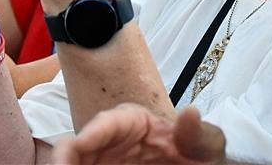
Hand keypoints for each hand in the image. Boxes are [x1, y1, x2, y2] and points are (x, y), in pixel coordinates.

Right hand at [53, 105, 226, 164]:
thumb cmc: (199, 157)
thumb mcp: (206, 146)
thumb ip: (198, 134)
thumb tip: (191, 112)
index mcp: (133, 122)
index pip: (108, 122)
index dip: (92, 133)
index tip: (79, 143)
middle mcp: (110, 143)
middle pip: (78, 146)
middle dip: (66, 157)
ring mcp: (103, 163)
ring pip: (75, 162)